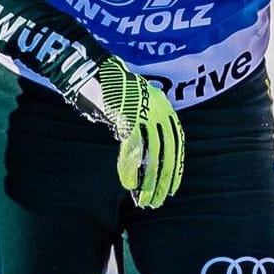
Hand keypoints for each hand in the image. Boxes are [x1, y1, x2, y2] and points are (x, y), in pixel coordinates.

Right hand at [78, 56, 184, 208]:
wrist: (98, 72)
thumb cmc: (116, 94)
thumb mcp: (138, 109)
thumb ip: (147, 130)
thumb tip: (147, 163)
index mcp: (164, 109)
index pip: (176, 145)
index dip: (174, 168)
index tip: (172, 189)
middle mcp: (158, 111)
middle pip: (165, 153)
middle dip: (163, 180)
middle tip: (158, 201)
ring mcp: (144, 114)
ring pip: (151, 155)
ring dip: (148, 181)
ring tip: (144, 200)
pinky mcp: (128, 117)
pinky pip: (132, 149)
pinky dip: (130, 169)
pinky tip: (129, 185)